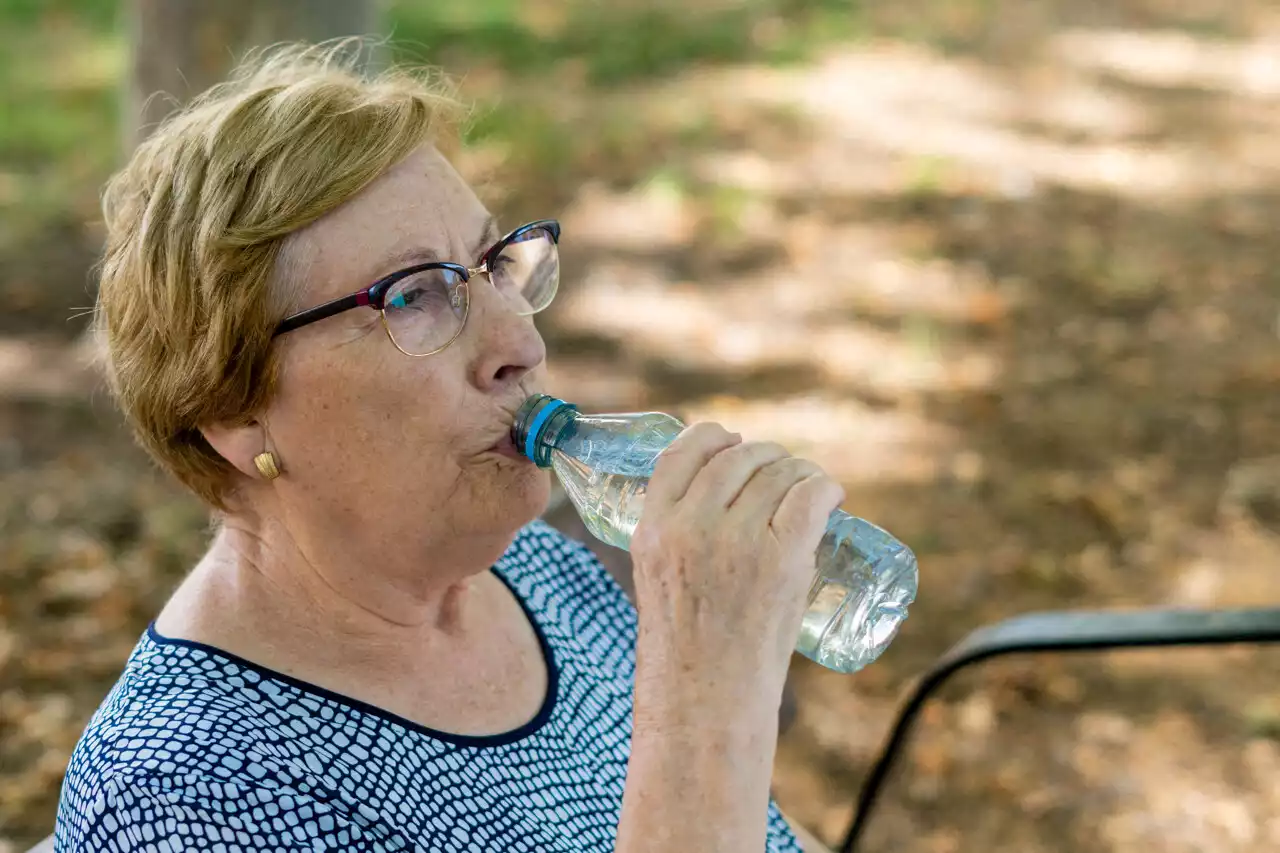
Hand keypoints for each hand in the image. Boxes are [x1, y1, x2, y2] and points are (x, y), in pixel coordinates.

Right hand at [629, 422, 845, 718]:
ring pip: (779, 472)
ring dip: (800, 472)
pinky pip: (810, 497)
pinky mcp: (781, 559)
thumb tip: (725, 495)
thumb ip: (678, 533)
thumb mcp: (656, 576)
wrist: (705, 703)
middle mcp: (691, 526)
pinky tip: (831, 495)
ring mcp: (738, 540)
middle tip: (781, 473)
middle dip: (765, 457)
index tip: (733, 442)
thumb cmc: (685, 650)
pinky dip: (825, 488)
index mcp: (653, 527)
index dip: (714, 437)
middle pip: (738, 457)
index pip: (683, 451)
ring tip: (810, 487)